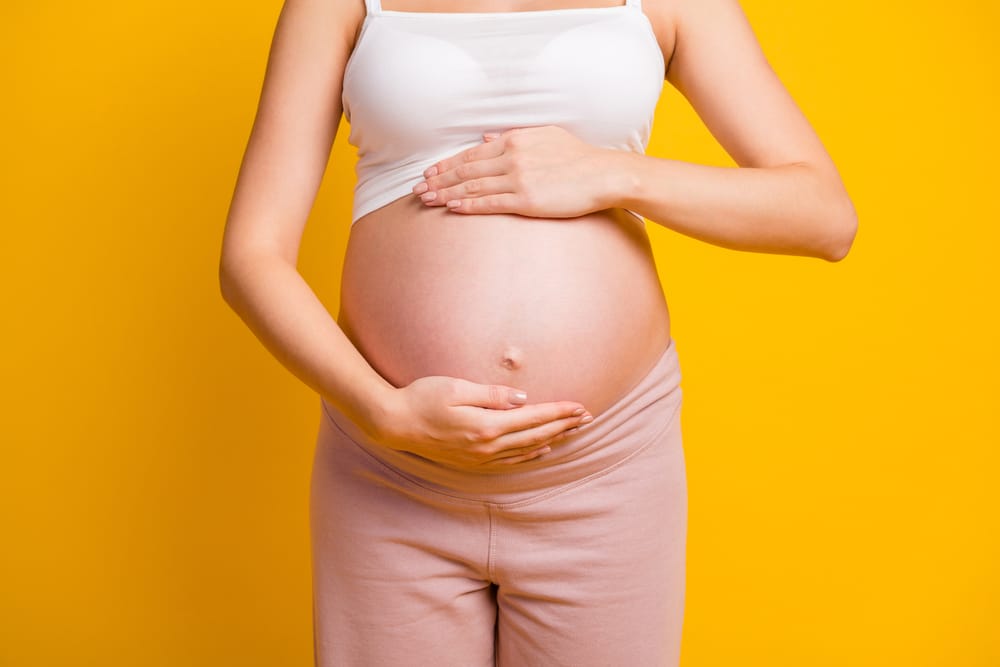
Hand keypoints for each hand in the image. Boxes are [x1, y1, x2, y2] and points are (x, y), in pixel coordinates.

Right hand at [371, 375, 593, 468]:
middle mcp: (487, 446)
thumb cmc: (422, 397)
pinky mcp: (472, 461)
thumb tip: (523, 399)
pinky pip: (510, 460)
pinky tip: (542, 449)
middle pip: (536, 436)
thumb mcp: (456, 387)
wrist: (393, 424)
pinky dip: (531, 453)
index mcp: (486, 425)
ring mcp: (479, 457)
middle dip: (565, 426)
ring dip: (553, 440)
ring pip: (527, 450)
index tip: (581, 407)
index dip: (559, 412)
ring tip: (573, 431)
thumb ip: (492, 395)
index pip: (533, 418)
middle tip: (589, 418)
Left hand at [411, 125, 620, 217]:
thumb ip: (513, 135)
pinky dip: (467, 204)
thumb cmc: (578, 157)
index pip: (471, 153)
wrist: (603, 174)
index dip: (447, 164)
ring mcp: (518, 178)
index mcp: (514, 139)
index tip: (429, 172)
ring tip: (426, 200)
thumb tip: (485, 136)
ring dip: (446, 193)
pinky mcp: (526, 200)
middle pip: (465, 169)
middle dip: (438, 179)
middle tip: (417, 189)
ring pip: (472, 186)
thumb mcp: (545, 135)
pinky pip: (489, 202)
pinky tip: (451, 207)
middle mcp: (512, 157)